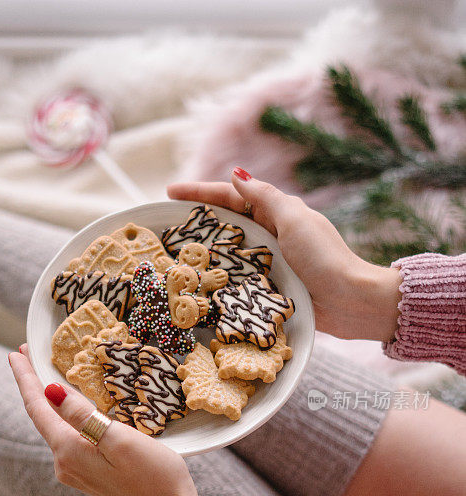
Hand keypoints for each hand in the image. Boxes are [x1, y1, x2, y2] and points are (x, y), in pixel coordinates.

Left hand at [9, 345, 197, 495]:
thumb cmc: (152, 475)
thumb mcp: (119, 438)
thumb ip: (83, 415)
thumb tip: (51, 392)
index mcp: (68, 451)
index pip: (38, 407)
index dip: (26, 378)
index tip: (15, 354)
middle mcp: (64, 462)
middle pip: (42, 417)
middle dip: (34, 385)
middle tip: (27, 355)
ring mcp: (76, 470)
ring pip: (55, 427)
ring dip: (49, 400)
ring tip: (45, 374)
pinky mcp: (89, 473)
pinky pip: (69, 437)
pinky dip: (65, 416)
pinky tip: (70, 406)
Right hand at [168, 169, 401, 341]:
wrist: (349, 302)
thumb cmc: (324, 258)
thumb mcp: (294, 220)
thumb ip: (265, 198)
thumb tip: (236, 174)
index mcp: (276, 213)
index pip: (230, 196)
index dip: (199, 192)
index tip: (169, 192)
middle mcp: (271, 234)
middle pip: (225, 222)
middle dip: (196, 220)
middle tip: (164, 224)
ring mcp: (269, 261)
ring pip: (228, 250)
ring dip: (204, 249)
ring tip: (174, 253)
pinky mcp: (269, 286)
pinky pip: (237, 277)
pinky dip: (219, 276)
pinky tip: (199, 281)